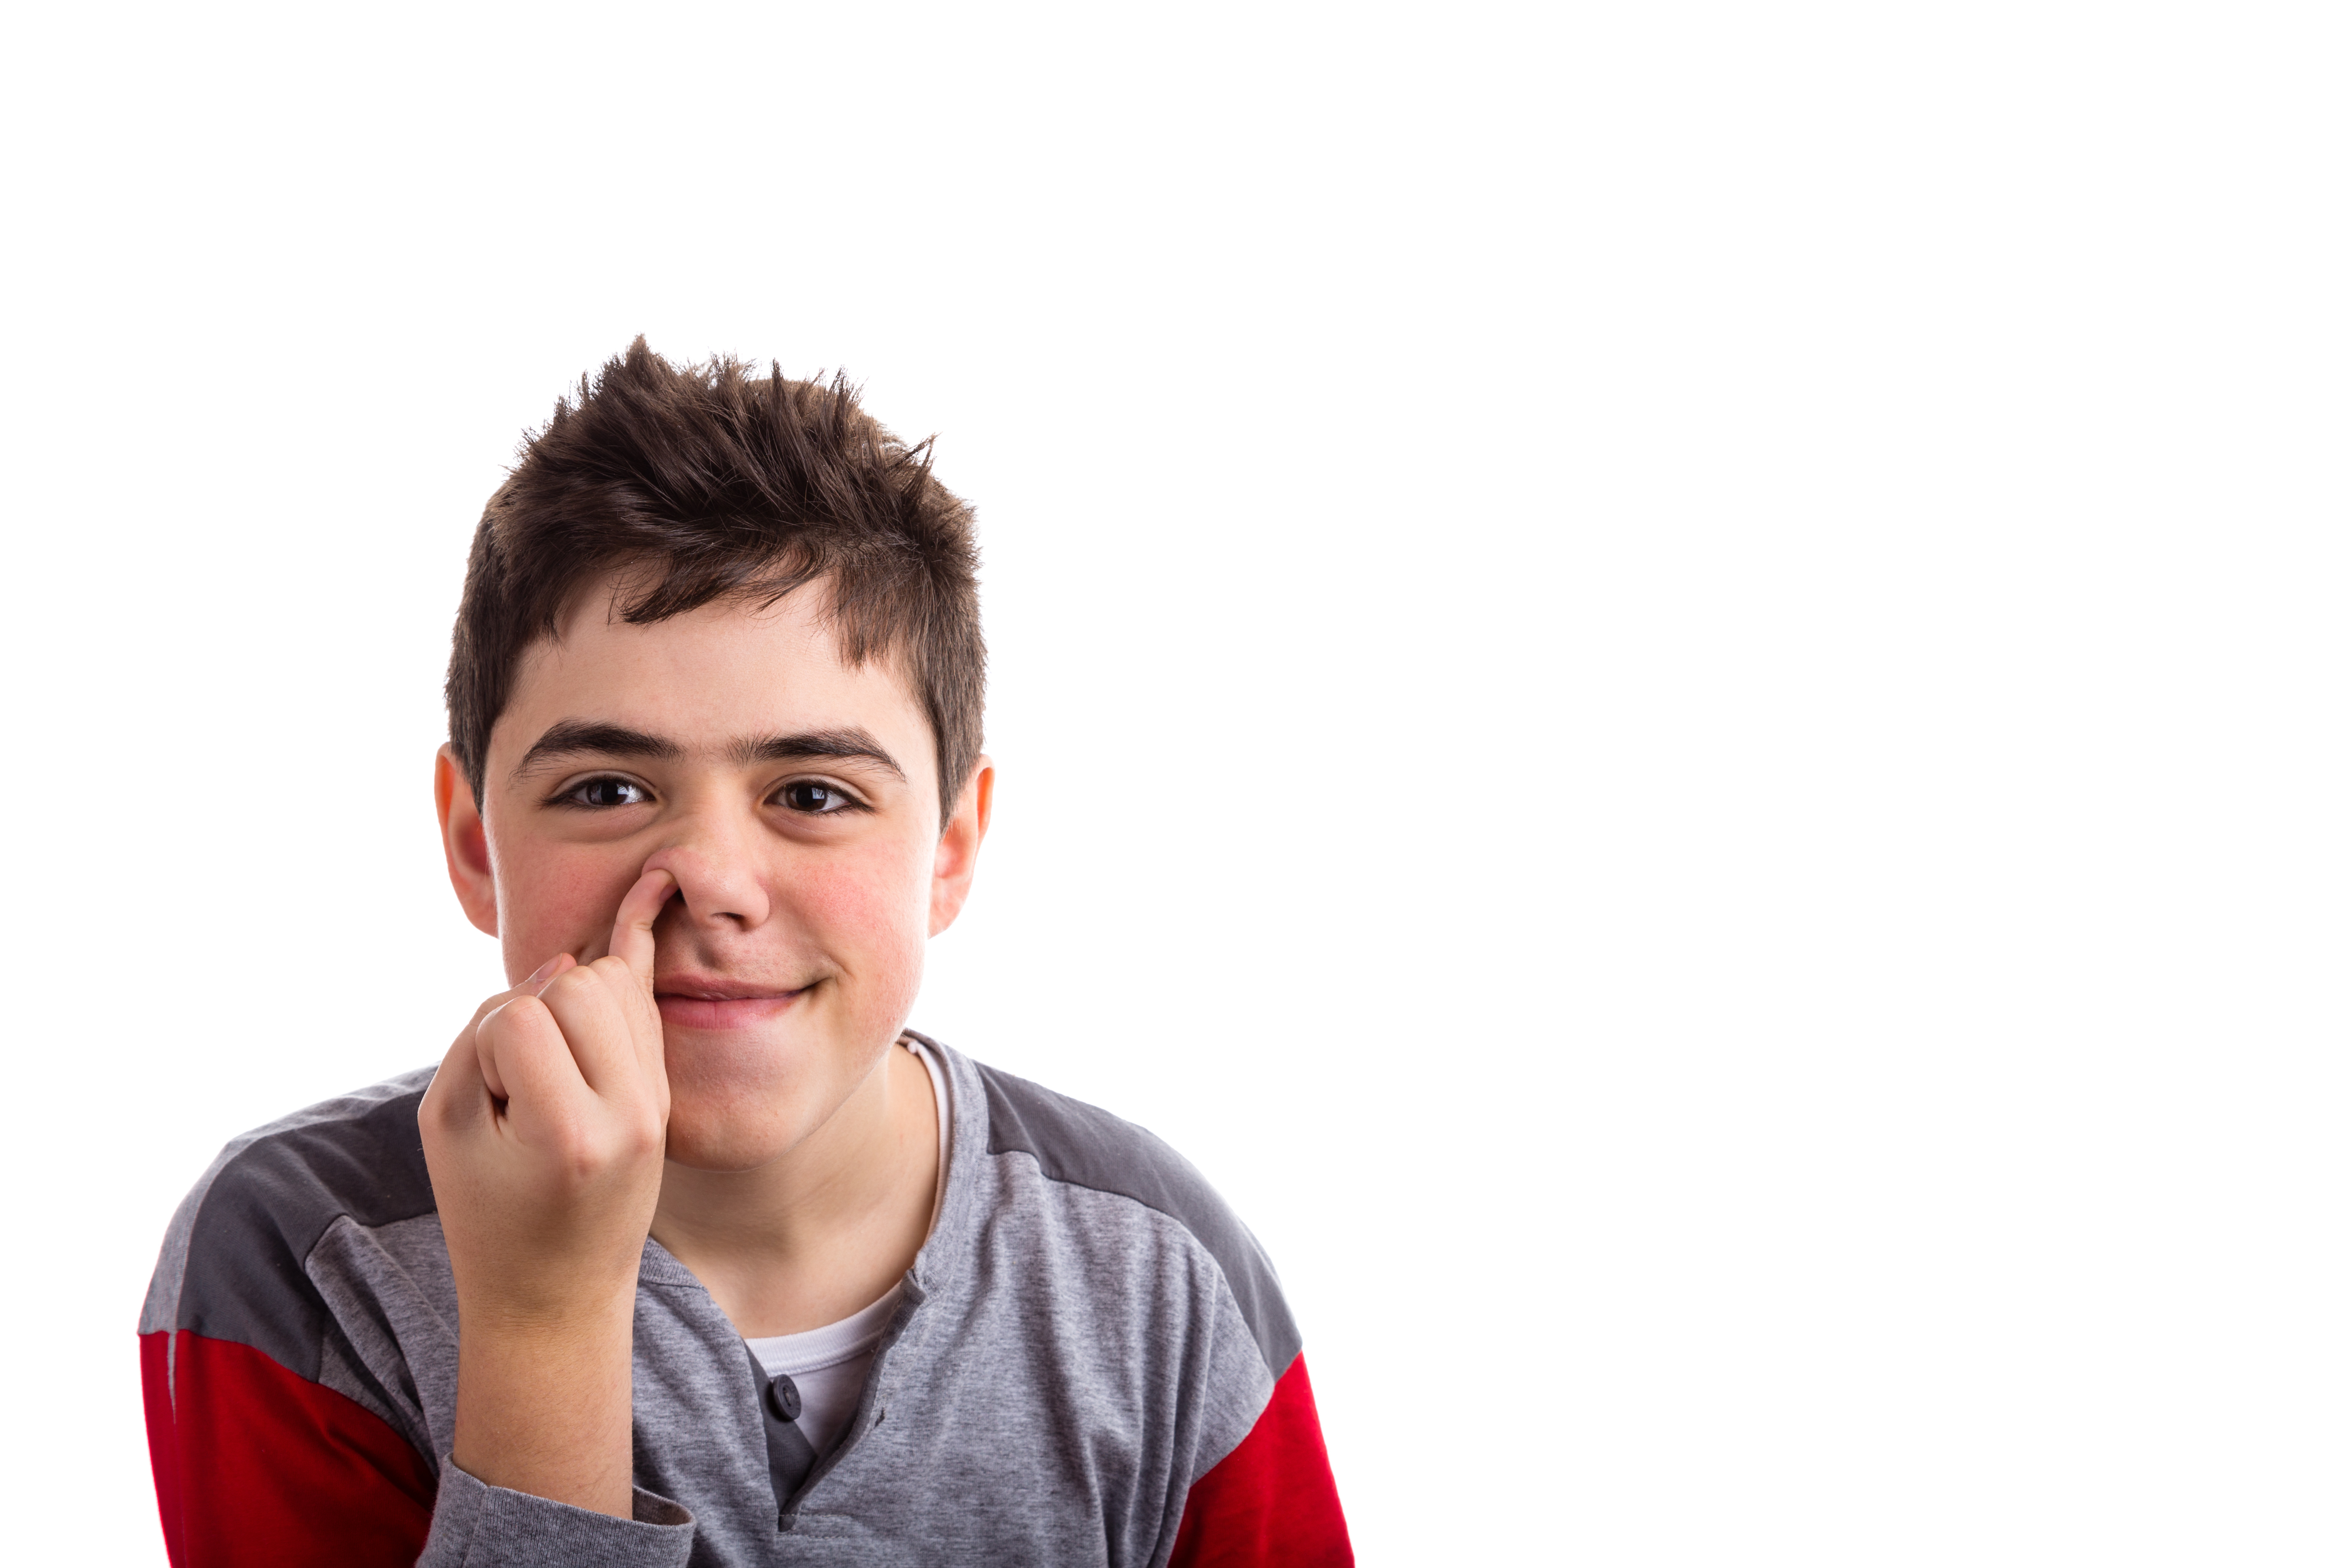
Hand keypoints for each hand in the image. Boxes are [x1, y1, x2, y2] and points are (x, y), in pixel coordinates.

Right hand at [419, 866, 676, 1513]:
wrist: (557, 1296)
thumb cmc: (485, 1213)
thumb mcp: (447, 1126)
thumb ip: (486, 1032)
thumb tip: (562, 961)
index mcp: (570, 1133)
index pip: (519, 1016)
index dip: (488, 1044)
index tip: (490, 1105)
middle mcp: (629, 1114)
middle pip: (578, 984)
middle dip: (535, 1010)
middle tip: (519, 1083)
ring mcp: (656, 1107)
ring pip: (615, 983)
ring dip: (569, 999)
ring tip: (547, 1064)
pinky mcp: (664, 1101)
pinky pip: (646, 1006)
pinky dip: (630, 962)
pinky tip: (656, 887)